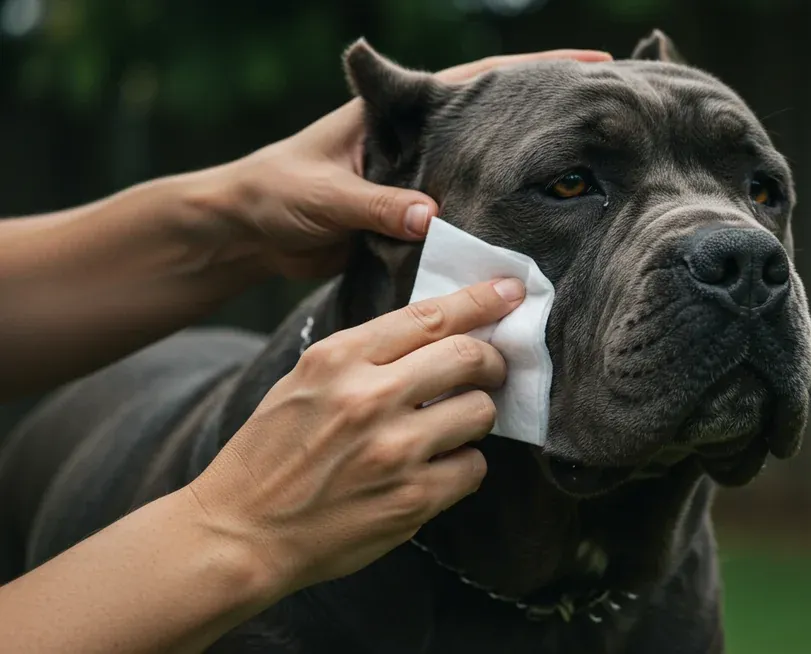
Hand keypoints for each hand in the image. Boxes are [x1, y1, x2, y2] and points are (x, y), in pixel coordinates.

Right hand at [184, 277, 525, 595]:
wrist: (240, 533)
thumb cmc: (271, 454)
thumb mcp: (303, 381)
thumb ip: (365, 354)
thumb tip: (437, 332)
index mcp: (338, 359)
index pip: (430, 316)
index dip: (480, 301)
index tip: (509, 292)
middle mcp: (369, 398)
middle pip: (469, 357)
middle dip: (491, 361)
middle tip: (490, 370)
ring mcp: (394, 450)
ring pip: (480, 412)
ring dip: (475, 417)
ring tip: (451, 427)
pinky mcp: (412, 499)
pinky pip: (473, 467)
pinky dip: (463, 466)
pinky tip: (437, 470)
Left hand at [210, 48, 611, 278]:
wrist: (244, 232)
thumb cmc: (273, 194)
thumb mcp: (321, 195)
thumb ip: (375, 204)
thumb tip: (431, 218)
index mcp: (395, 112)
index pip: (474, 81)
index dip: (531, 72)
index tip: (588, 65)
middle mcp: (415, 138)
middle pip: (490, 120)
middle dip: (544, 114)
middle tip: (604, 117)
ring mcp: (416, 176)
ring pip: (481, 168)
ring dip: (524, 170)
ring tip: (584, 175)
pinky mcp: (409, 215)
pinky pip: (461, 212)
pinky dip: (491, 217)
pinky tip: (527, 232)